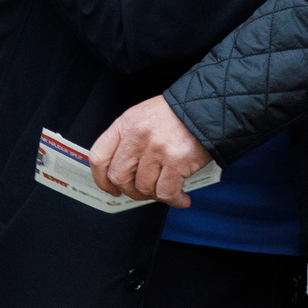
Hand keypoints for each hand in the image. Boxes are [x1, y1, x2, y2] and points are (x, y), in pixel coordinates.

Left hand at [89, 96, 211, 207]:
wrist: (208, 108)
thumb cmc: (177, 114)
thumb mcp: (144, 118)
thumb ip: (129, 141)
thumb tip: (123, 174)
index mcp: (126, 124)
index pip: (100, 156)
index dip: (101, 178)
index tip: (110, 188)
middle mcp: (138, 136)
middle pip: (119, 176)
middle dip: (130, 190)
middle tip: (142, 192)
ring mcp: (157, 149)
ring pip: (143, 187)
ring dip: (155, 194)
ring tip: (166, 189)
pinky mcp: (177, 161)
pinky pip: (166, 192)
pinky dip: (174, 199)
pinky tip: (181, 197)